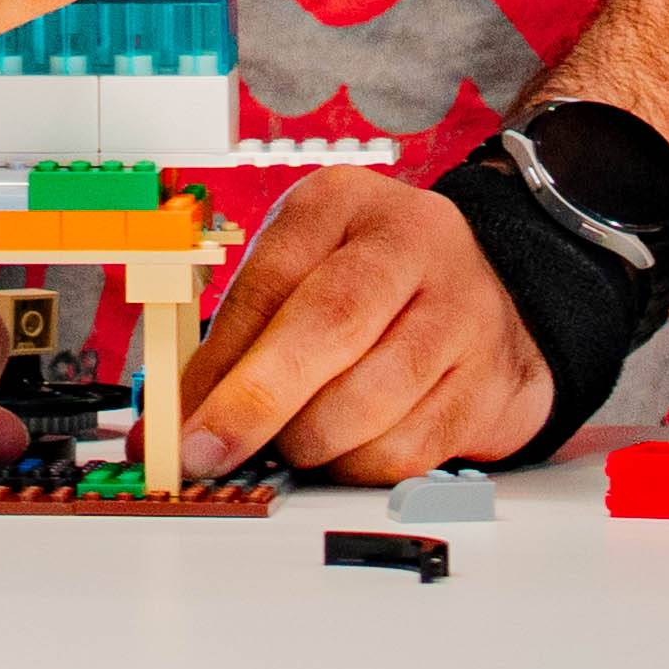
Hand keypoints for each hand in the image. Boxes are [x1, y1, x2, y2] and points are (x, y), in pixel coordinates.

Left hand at [182, 172, 551, 483]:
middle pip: (329, 326)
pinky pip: (408, 450)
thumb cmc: (370, 286)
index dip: (218, 361)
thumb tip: (177, 423)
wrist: (488, 292)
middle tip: (209, 452)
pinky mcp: (491, 380)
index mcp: (343, 203)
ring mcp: (462, 310)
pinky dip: (360, 466)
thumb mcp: (300, 273)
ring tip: (295, 440)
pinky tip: (348, 448)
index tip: (179, 425)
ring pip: (369, 400)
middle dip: (256, 403)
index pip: (271, 279)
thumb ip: (240, 337)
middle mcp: (412, 242)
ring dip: (312, 442)